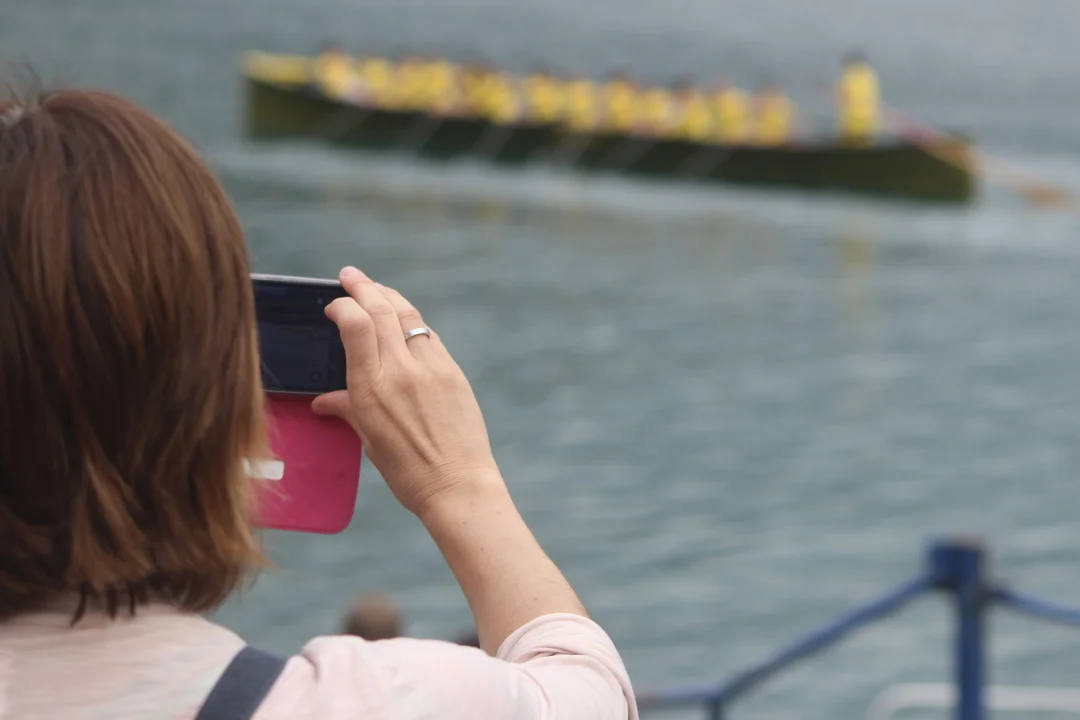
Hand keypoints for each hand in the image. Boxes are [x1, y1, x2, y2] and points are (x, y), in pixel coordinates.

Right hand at [312, 267, 502, 517]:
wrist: (458, 486)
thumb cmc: (408, 471)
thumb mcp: (369, 441)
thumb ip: (347, 410)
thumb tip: (323, 402)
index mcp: (372, 389)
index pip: (356, 325)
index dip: (343, 305)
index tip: (334, 305)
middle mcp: (401, 372)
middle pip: (381, 310)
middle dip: (363, 287)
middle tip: (350, 275)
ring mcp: (431, 368)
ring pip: (407, 316)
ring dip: (389, 297)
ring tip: (376, 289)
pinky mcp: (453, 372)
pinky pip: (427, 336)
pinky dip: (411, 322)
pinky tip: (404, 321)